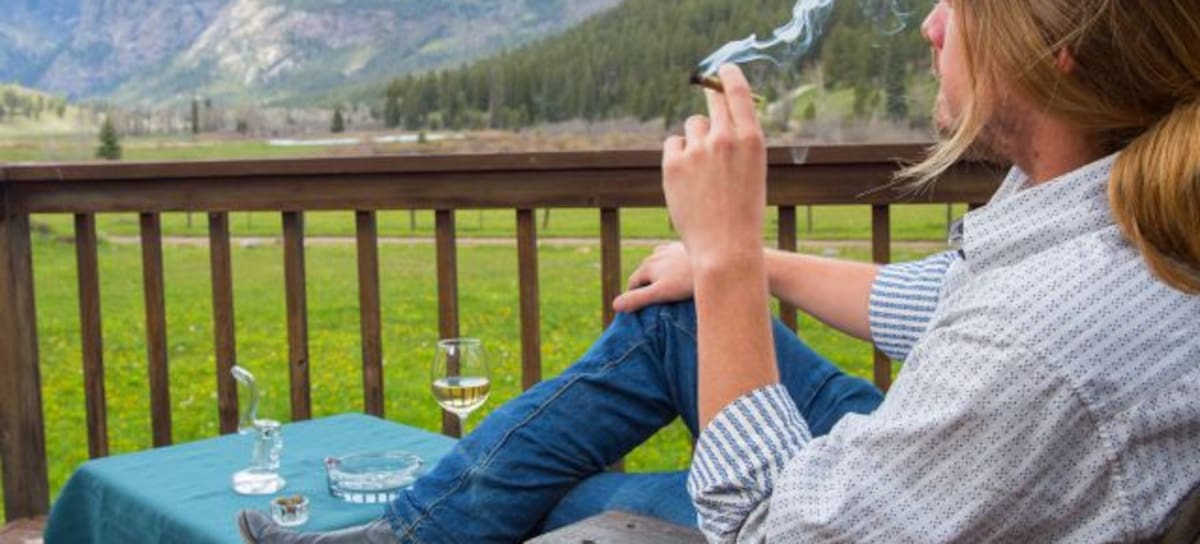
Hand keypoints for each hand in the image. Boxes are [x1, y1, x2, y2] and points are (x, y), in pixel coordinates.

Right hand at [612, 242, 692, 312]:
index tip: (641, 310)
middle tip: (657, 301)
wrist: (716, 258)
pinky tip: (682, 272)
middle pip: (645, 272)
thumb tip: (614, 306)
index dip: (634, 297)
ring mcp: (671, 249)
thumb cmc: (687, 280)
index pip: (633, 283)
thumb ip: (637, 299)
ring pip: (659, 263)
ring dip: (659, 273)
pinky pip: (673, 257)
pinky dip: (672, 265)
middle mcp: (655, 255)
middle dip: (647, 284)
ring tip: (670, 287)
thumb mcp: (660, 293)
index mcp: (647, 266)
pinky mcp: (685, 247)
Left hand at [661, 64, 766, 267]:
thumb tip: (718, 116)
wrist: (725, 248)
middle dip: (711, 97)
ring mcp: (698, 149)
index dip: (729, 75)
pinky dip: (679, 155)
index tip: (723, 68)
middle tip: (708, 96)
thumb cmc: (744, 213)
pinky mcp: (674, 163)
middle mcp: (725, 137)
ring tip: (704, 169)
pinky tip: (688, 179)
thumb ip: (739, 141)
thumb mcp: (753, 170)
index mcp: (752, 138)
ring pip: (693, 125)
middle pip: (712, 100)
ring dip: (697, 138)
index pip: (738, 91)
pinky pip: (674, 144)